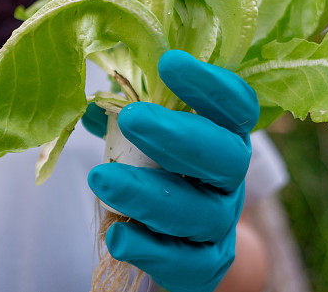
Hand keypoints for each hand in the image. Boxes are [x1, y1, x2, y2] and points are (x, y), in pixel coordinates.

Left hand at [82, 50, 259, 291]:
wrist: (185, 243)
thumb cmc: (161, 171)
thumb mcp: (148, 139)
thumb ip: (125, 117)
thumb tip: (91, 107)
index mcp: (226, 135)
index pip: (236, 105)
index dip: (210, 84)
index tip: (169, 63)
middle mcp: (232, 178)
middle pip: (226, 158)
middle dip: (178, 137)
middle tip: (132, 118)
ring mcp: (223, 223)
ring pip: (202, 213)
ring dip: (150, 195)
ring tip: (102, 179)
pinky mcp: (207, 264)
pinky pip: (188, 262)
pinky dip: (151, 250)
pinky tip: (116, 236)